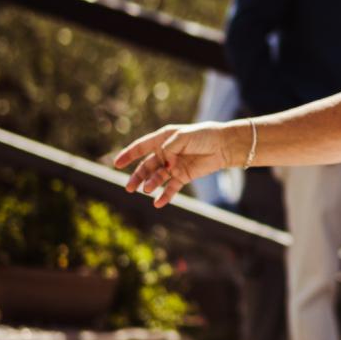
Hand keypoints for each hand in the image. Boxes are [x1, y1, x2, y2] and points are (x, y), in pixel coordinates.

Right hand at [113, 123, 234, 208]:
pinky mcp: (184, 176)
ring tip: (147, 190)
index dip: (128, 155)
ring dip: (151, 184)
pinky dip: (165, 196)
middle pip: (146, 166)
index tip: (116, 163)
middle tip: (129, 188)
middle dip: (137, 177)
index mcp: (162, 140)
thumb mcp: (183, 137)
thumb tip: (164, 164)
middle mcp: (166, 154)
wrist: (224, 145)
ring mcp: (174, 166)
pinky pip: (171, 188)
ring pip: (157, 177)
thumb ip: (170, 148)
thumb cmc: (204, 136)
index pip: (141, 147)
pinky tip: (158, 203)